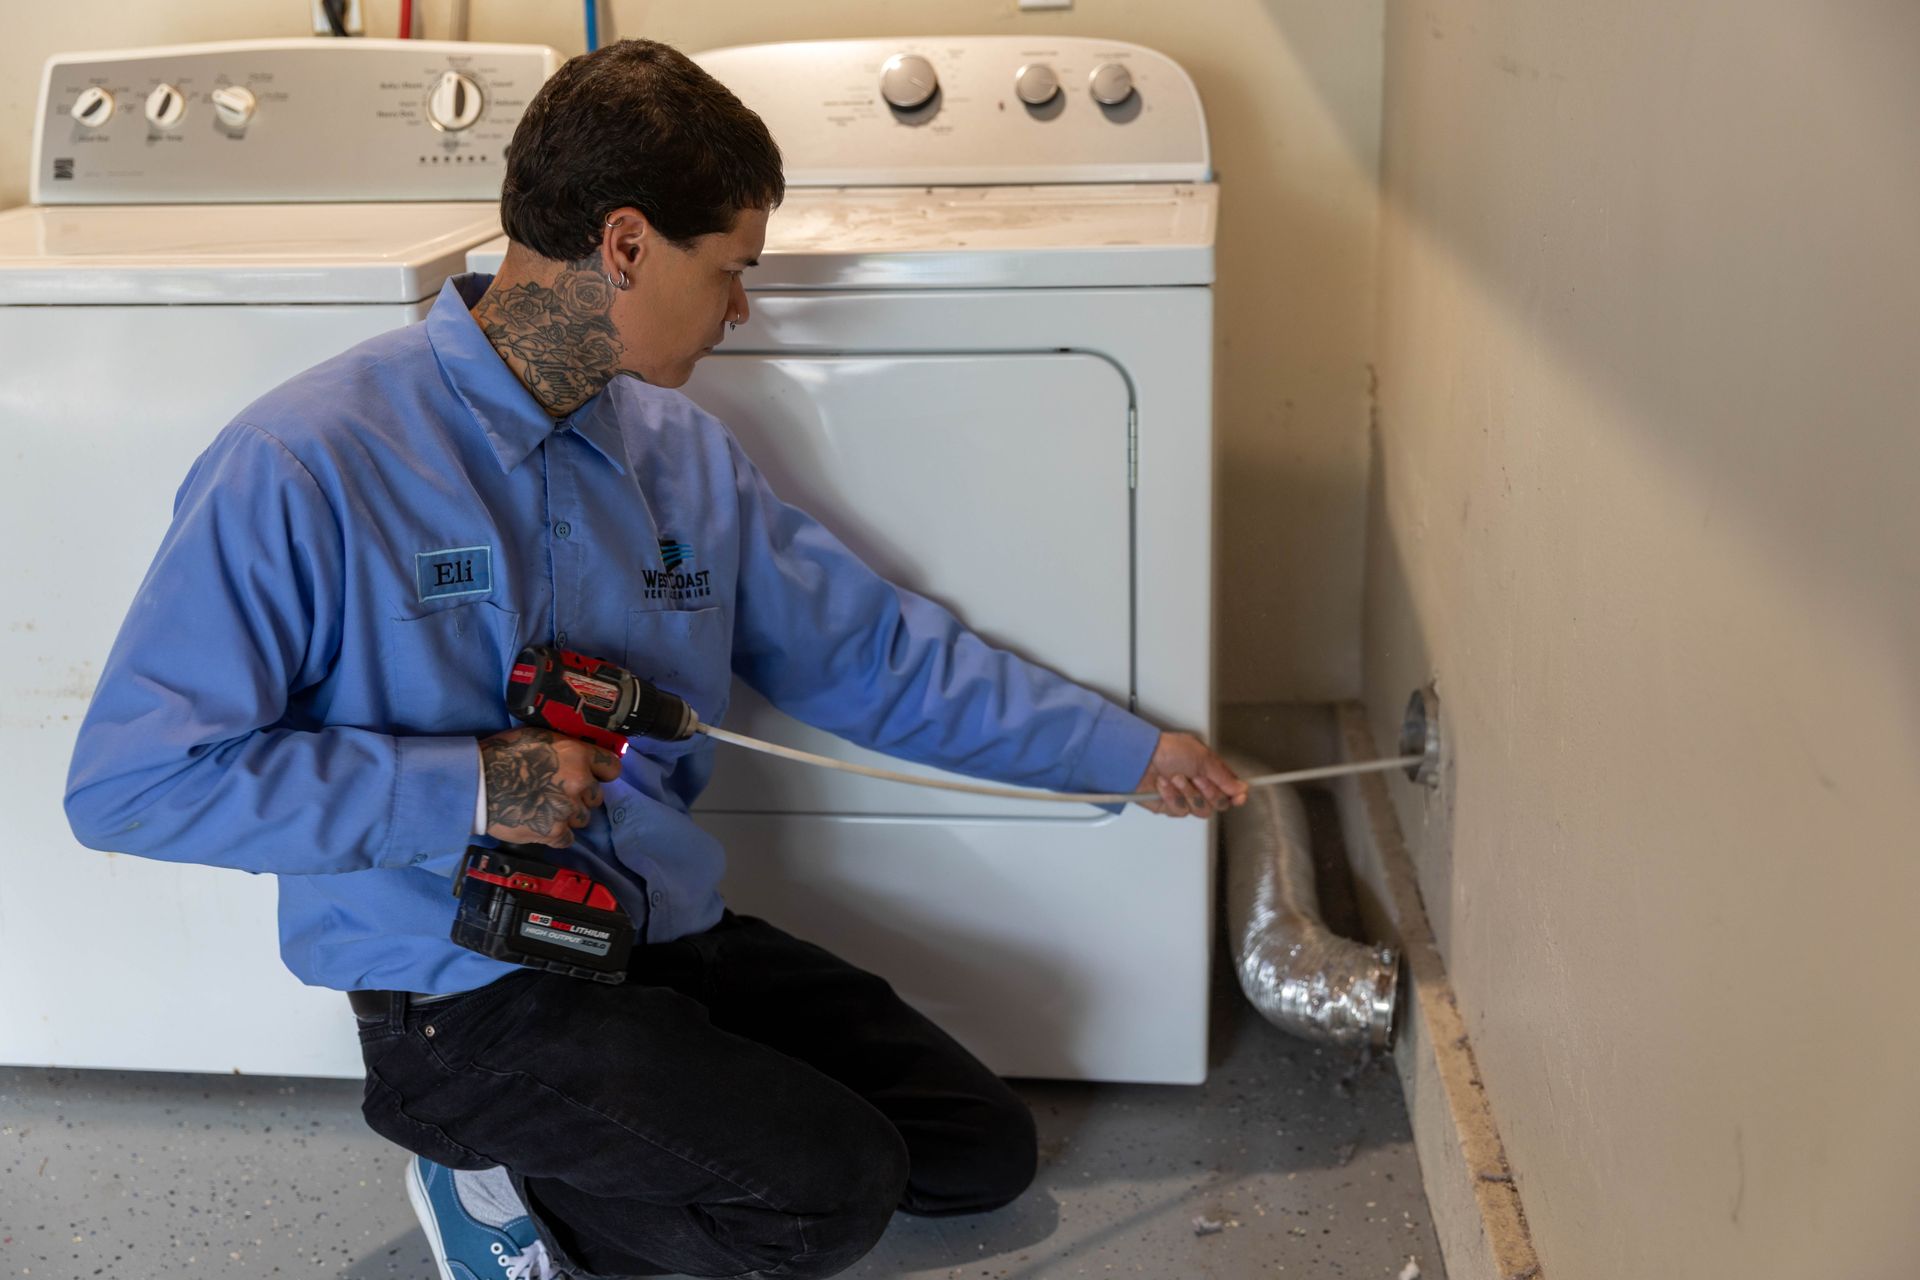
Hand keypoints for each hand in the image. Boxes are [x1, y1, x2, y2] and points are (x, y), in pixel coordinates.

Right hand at [479, 726, 623, 847]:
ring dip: (568, 816)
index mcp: (578, 755)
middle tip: (557, 793)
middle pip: (596, 796)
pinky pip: (567, 838)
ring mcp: (568, 809)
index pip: (612, 768)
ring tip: (544, 809)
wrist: (475, 784)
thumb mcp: (538, 737)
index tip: (592, 776)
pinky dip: (556, 834)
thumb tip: (576, 756)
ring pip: (583, 818)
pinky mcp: (553, 832)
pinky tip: (540, 824)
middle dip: (581, 796)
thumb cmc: (501, 754)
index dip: (601, 773)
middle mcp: (579, 782)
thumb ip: (564, 749)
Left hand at [1133, 732, 1247, 817]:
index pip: (1230, 789)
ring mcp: (1186, 797)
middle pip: (1218, 803)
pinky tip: (1164, 786)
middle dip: (1208, 791)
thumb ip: (1224, 776)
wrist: (1140, 758)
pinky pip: (1180, 811)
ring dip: (1188, 793)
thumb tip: (1241, 788)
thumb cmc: (1167, 749)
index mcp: (1209, 770)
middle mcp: (1199, 785)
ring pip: (1200, 810)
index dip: (1236, 796)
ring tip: (1176, 778)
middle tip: (1196, 778)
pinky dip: (1172, 797)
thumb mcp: (1202, 757)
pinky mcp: (1171, 806)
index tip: (1238, 798)